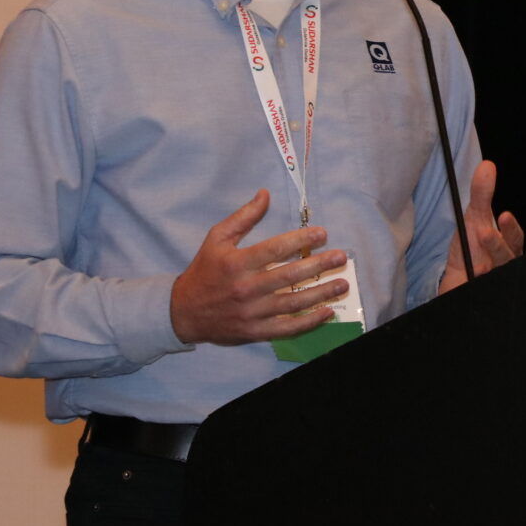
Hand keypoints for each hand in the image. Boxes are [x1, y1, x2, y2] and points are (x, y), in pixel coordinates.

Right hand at [168, 189, 348, 345]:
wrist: (183, 312)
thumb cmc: (204, 271)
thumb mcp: (217, 239)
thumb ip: (243, 217)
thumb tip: (265, 194)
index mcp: (237, 263)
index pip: (275, 249)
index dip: (300, 241)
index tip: (322, 234)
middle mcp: (246, 288)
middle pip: (289, 276)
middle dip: (318, 266)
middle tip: (341, 257)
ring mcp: (251, 313)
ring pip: (292, 303)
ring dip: (321, 293)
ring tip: (343, 284)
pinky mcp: (255, 331)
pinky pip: (286, 328)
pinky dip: (309, 322)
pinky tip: (327, 312)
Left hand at [438, 160, 525, 293]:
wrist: (457, 284)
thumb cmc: (470, 252)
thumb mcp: (474, 219)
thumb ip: (482, 194)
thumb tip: (488, 166)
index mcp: (507, 248)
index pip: (514, 239)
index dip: (511, 229)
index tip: (504, 216)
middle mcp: (504, 266)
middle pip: (508, 258)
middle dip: (497, 246)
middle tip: (484, 233)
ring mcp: (493, 283)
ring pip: (497, 276)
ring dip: (486, 268)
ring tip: (476, 262)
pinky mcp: (482, 298)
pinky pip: (483, 297)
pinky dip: (476, 288)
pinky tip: (472, 281)